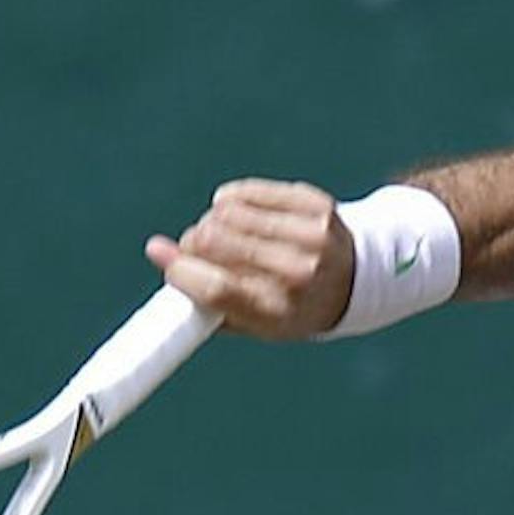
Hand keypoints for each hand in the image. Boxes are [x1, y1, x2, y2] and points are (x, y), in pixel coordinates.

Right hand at [146, 179, 354, 339]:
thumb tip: (157, 254)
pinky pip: (247, 191)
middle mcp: (299, 275)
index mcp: (280, 314)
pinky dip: (231, 200)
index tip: (161, 257)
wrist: (355, 281)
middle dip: (193, 243)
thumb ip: (206, 301)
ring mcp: (311, 237)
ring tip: (223, 233)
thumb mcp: (255, 323)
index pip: (216, 287)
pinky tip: (238, 212)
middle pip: (215, 242)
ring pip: (227, 212)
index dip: (179, 269)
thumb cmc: (291, 306)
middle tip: (196, 248)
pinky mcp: (314, 205)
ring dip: (213, 221)